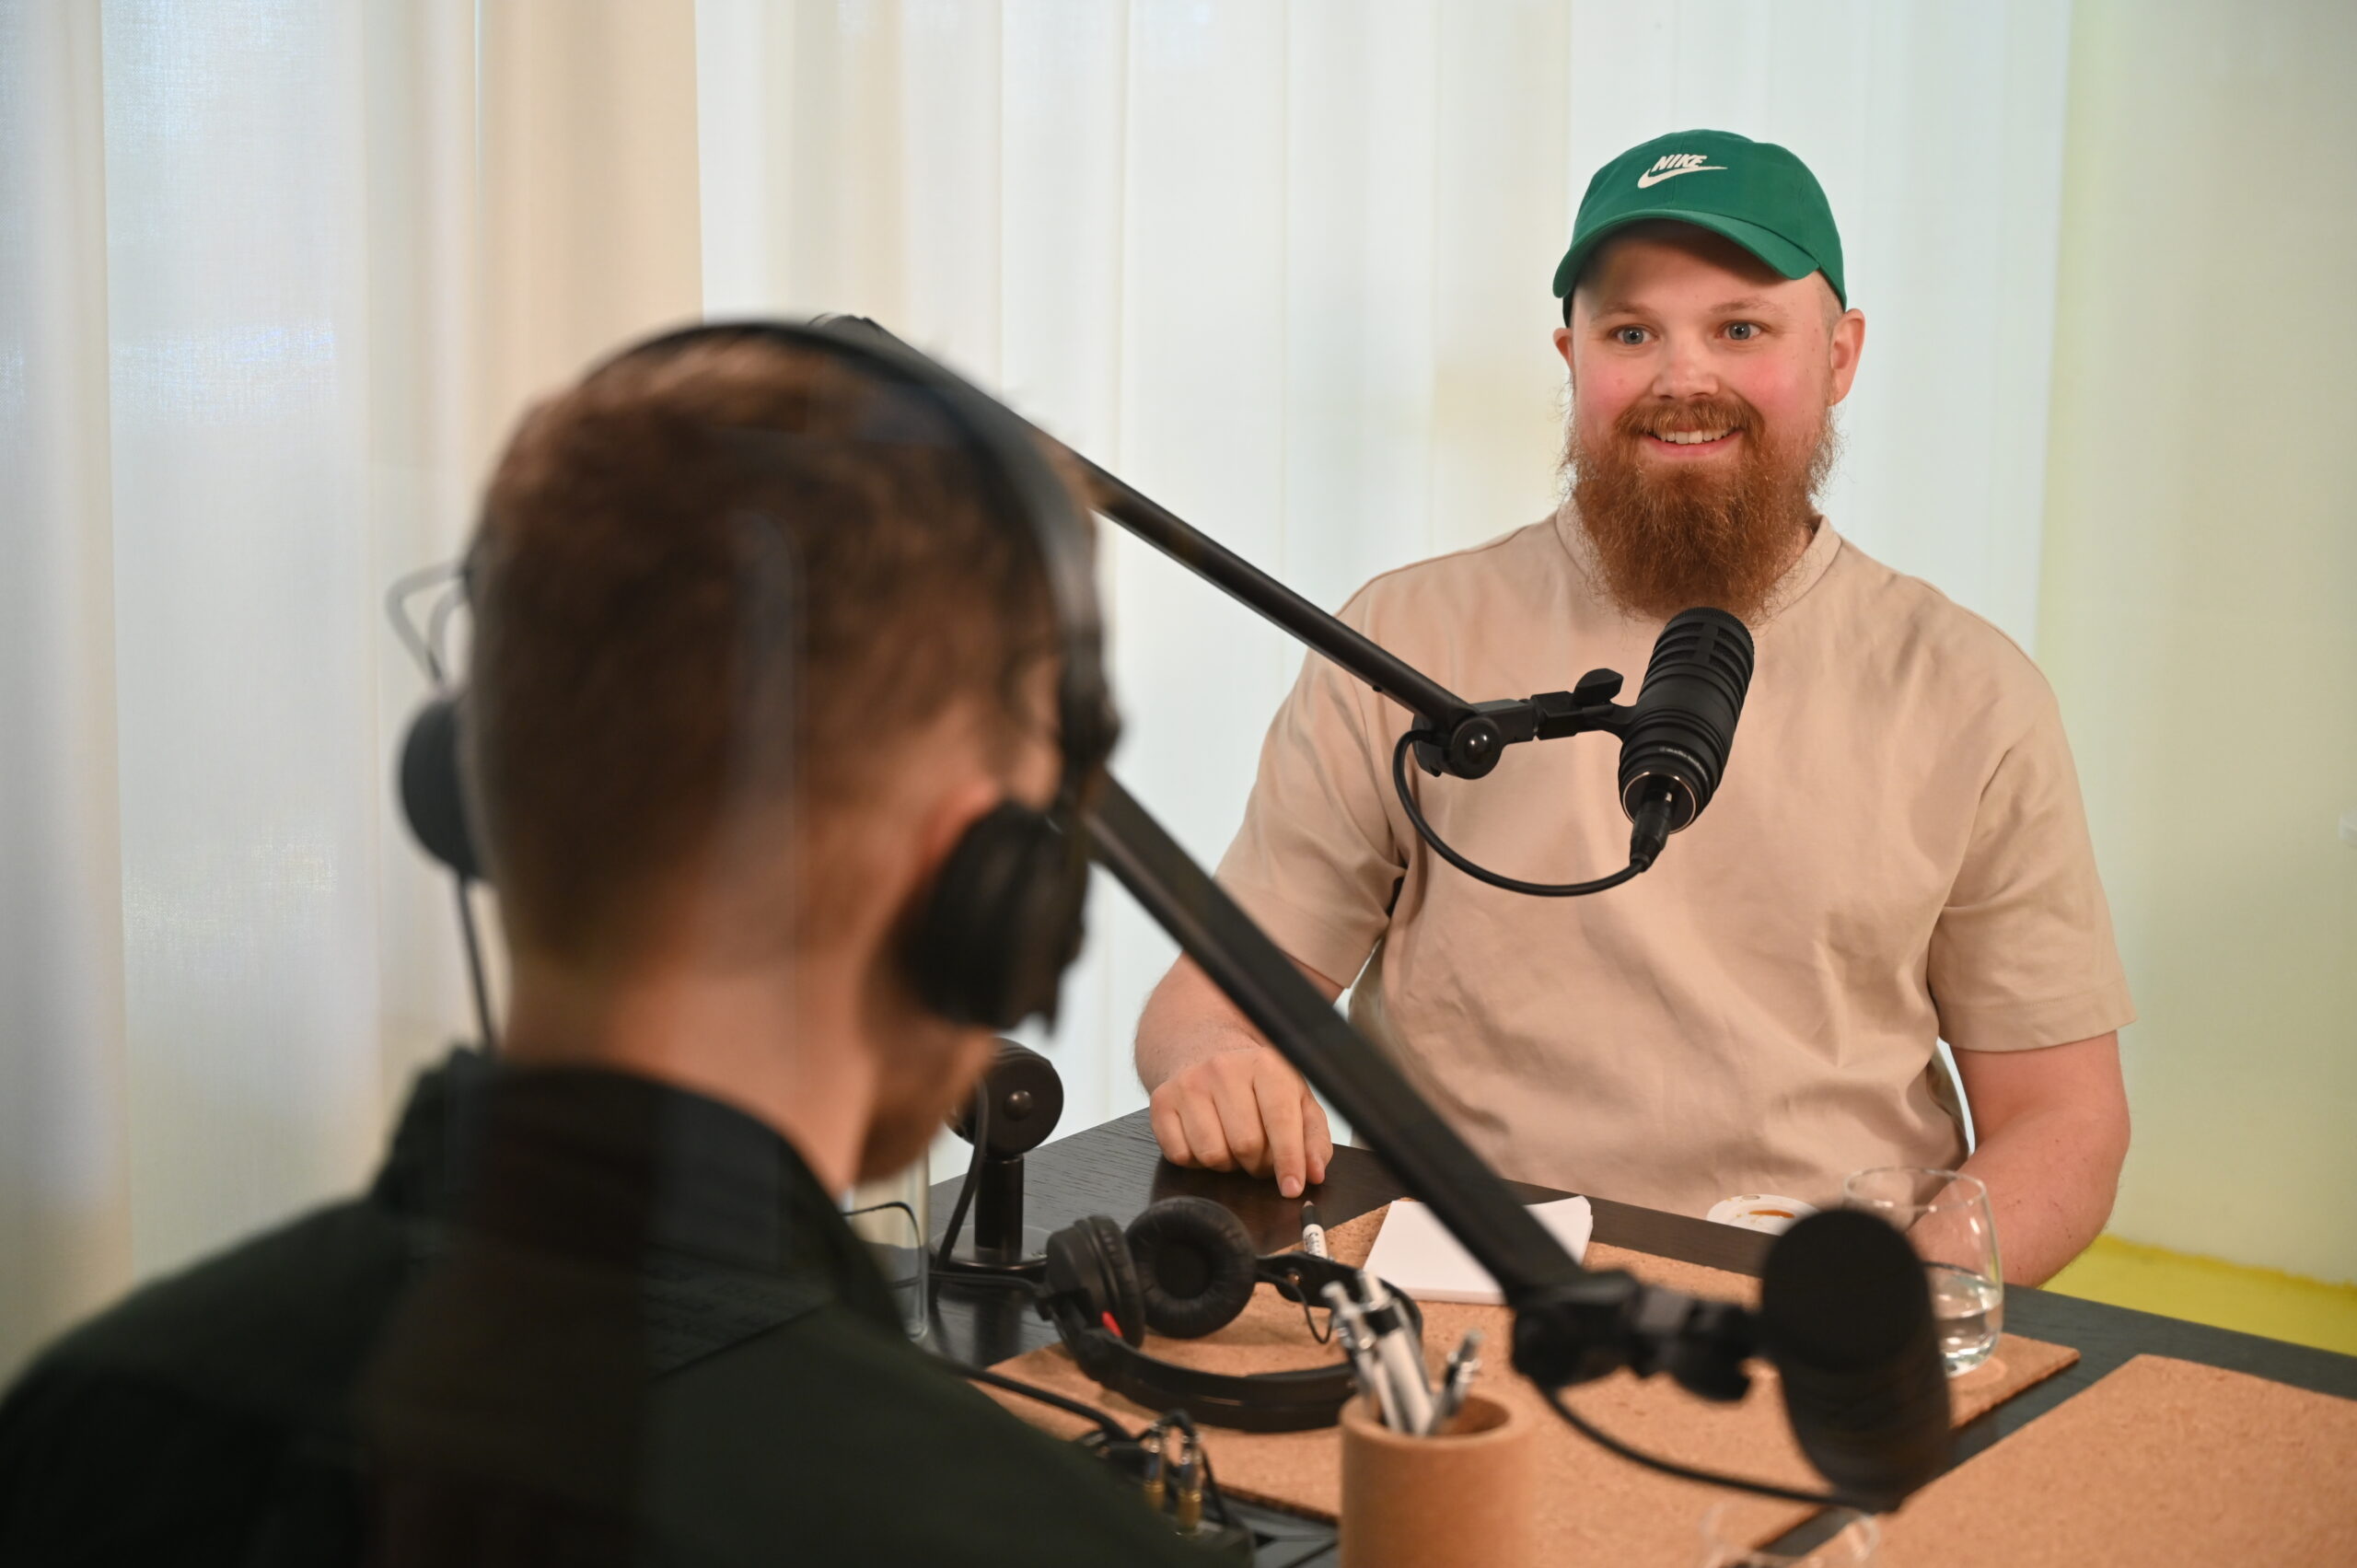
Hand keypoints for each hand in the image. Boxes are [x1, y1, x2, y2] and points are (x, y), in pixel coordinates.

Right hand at [1147, 1047, 1332, 1197]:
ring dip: (1227, 1163)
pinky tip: (1206, 1138)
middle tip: (1259, 1155)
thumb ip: (1313, 1136)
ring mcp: (1188, 1084)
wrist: (1203, 1048)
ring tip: (1232, 1143)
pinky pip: (1180, 1155)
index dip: (1288, 1160)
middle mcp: (1223, 1069)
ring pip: (1212, 1154)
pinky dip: (1196, 1160)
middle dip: (1257, 1164)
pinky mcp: (1162, 1101)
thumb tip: (1314, 1173)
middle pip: (1245, 1145)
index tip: (1292, 1187)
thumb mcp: (1295, 1099)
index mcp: (1264, 1065)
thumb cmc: (1256, 1082)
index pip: (1280, 1120)